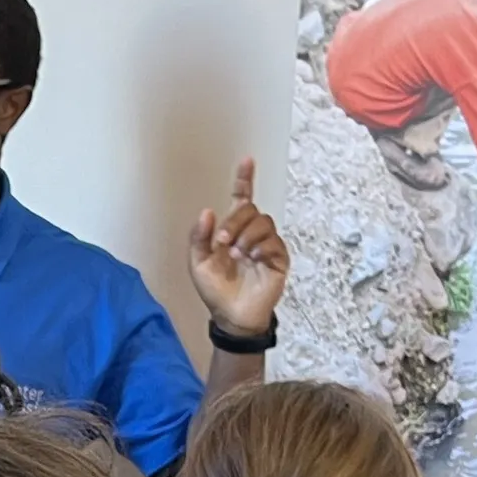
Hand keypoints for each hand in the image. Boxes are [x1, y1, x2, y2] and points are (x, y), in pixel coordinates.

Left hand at [189, 158, 288, 338]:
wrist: (231, 316)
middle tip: (222, 242)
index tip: (247, 160)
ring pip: (263, 223)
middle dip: (234, 222)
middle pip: (250, 209)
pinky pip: (273, 242)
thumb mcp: (198, 263)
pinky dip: (259, 248)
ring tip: (236, 255)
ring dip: (245, 237)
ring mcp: (267, 245)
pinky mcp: (278, 258)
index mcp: (233, 230)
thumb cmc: (216, 290)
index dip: (245, 179)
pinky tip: (251, 260)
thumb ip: (199, 237)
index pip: (242, 198)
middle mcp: (252, 233)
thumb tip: (207, 211)